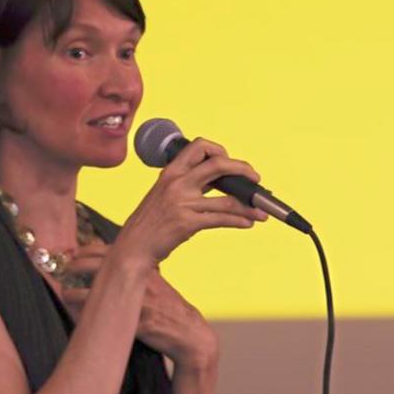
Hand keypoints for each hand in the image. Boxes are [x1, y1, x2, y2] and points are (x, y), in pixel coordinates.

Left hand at [62, 243, 218, 366]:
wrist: (188, 331)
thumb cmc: (168, 305)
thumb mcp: (155, 280)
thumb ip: (137, 268)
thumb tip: (115, 255)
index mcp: (142, 266)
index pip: (107, 250)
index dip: (86, 251)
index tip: (73, 254)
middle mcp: (139, 279)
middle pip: (98, 265)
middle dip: (75, 266)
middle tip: (64, 270)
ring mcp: (137, 300)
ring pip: (96, 291)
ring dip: (74, 292)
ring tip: (65, 293)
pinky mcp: (136, 323)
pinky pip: (104, 317)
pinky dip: (86, 315)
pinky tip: (76, 315)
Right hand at [112, 137, 268, 267]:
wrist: (133, 247)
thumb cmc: (151, 222)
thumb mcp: (164, 193)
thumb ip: (187, 183)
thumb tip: (222, 182)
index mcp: (171, 172)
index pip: (199, 146)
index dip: (219, 150)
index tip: (230, 161)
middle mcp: (176, 183)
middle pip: (218, 164)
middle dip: (243, 169)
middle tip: (256, 179)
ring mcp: (182, 203)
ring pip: (227, 200)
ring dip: (249, 206)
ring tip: (261, 212)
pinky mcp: (187, 223)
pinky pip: (221, 219)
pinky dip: (239, 221)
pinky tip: (248, 223)